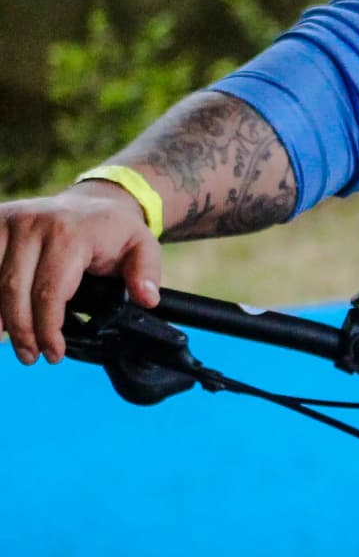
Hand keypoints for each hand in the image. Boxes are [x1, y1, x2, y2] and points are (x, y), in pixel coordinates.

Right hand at [2, 183, 162, 364]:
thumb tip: (146, 299)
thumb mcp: (143, 247)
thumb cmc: (113, 230)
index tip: (54, 354)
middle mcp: (35, 224)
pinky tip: (0, 318)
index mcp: (71, 233)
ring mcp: (10, 221)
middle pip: (14, 290)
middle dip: (21, 330)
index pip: (51, 291)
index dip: (48, 328)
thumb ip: (146, 273)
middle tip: (30, 356)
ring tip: (9, 342)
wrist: (91, 201)